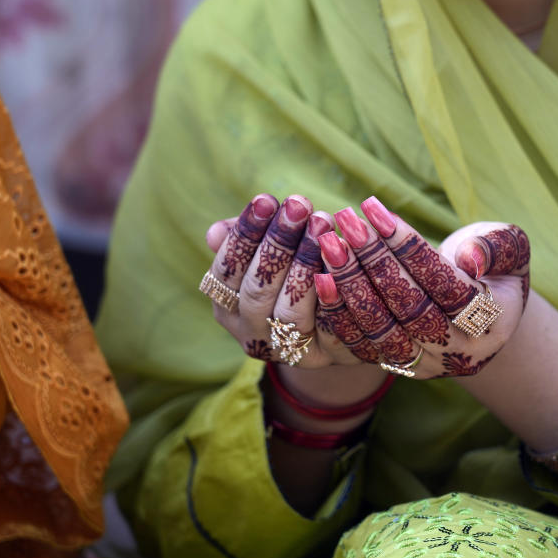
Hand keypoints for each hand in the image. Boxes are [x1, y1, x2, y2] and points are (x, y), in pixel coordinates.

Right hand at [203, 193, 380, 366]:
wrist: (338, 320)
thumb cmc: (294, 270)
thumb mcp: (267, 252)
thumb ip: (242, 239)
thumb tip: (215, 232)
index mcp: (227, 307)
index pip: (226, 271)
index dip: (244, 234)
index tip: (265, 200)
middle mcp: (251, 335)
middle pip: (256, 290)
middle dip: (277, 242)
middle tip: (299, 205)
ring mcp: (285, 351)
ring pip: (288, 311)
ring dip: (305, 263)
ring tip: (322, 223)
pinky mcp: (324, 358)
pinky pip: (328, 328)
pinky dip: (333, 292)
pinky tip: (342, 258)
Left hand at [315, 196, 529, 378]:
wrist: (481, 312)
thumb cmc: (493, 266)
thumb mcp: (510, 248)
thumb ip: (497, 247)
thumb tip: (470, 258)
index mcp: (492, 323)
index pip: (447, 284)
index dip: (410, 248)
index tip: (377, 211)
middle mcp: (458, 353)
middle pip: (410, 309)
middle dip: (374, 262)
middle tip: (346, 223)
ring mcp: (424, 365)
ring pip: (381, 331)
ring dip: (350, 287)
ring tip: (329, 244)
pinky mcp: (395, 367)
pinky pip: (360, 346)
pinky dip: (338, 314)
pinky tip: (320, 278)